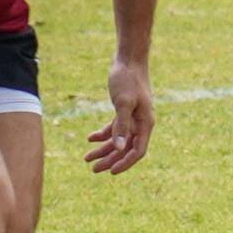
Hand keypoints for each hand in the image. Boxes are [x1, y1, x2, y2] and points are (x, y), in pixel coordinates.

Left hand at [90, 59, 154, 174]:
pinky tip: (89, 138)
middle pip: (126, 149)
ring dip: (103, 150)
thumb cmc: (128, 79)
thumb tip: (120, 148)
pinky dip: (102, 135)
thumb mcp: (123, 102)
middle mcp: (141, 123)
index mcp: (145, 123)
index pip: (138, 151)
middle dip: (109, 160)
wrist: (129, 60)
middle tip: (93, 169)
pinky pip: (114, 128)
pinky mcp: (124, 111)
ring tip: (86, 158)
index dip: (125, 163)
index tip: (111, 172)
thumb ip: (121, 126)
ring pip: (118, 140)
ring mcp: (133, 117)